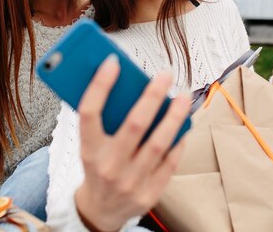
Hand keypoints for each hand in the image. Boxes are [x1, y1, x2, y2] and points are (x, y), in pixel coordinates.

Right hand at [74, 55, 189, 231]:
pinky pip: (170, 162)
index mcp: (88, 150)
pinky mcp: (149, 193)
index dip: (100, 85)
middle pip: (134, 125)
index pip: (90, 112)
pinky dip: (178, 141)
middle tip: (165, 75)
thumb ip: (104, 119)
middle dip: (152, 96)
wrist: (99, 211)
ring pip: (158, 143)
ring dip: (174, 116)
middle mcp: (108, 166)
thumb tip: (127, 84)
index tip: (113, 61)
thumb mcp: (90, 145)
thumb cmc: (97, 168)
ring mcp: (130, 182)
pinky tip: (184, 123)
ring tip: (183, 96)